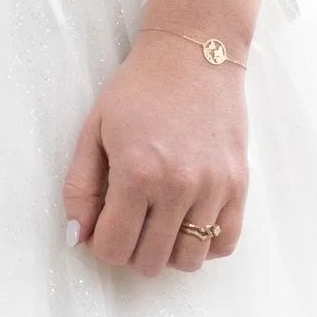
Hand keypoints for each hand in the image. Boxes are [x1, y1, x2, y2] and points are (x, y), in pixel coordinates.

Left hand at [61, 32, 246, 275]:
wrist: (194, 54)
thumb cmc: (138, 89)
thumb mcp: (94, 130)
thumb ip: (80, 187)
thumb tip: (77, 236)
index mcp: (137, 173)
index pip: (114, 248)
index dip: (101, 244)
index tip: (102, 225)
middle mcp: (178, 186)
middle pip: (151, 262)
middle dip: (131, 251)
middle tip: (129, 222)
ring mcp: (213, 188)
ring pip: (189, 260)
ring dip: (168, 252)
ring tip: (158, 222)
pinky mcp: (238, 185)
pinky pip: (225, 243)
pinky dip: (204, 244)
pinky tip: (187, 220)